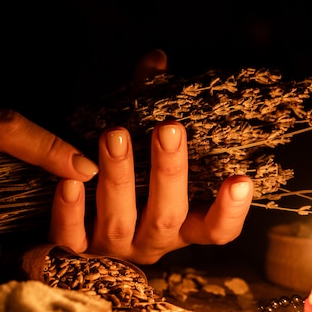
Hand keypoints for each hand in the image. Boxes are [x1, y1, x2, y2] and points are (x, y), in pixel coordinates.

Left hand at [48, 50, 252, 263]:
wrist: (75, 220)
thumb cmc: (124, 180)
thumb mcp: (143, 146)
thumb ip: (150, 103)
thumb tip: (157, 58)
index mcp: (179, 223)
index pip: (216, 230)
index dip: (231, 210)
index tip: (241, 179)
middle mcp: (151, 242)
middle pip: (168, 217)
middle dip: (168, 172)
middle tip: (168, 129)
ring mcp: (113, 250)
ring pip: (119, 223)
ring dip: (119, 179)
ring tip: (115, 136)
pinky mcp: (76, 253)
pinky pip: (73, 238)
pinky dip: (71, 212)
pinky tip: (70, 181)